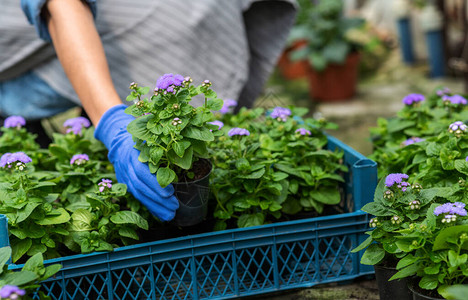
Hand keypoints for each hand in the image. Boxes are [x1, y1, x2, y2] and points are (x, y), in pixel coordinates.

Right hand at [94, 104, 178, 220]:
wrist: (118, 138)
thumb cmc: (140, 135)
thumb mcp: (148, 135)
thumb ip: (160, 144)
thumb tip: (184, 149)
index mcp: (133, 154)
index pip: (143, 172)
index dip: (156, 184)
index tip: (170, 192)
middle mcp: (126, 166)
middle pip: (141, 187)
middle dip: (158, 199)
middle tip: (175, 206)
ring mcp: (125, 176)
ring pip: (139, 194)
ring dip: (155, 206)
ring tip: (170, 214)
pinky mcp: (126, 183)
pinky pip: (138, 197)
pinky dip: (150, 206)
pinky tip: (161, 214)